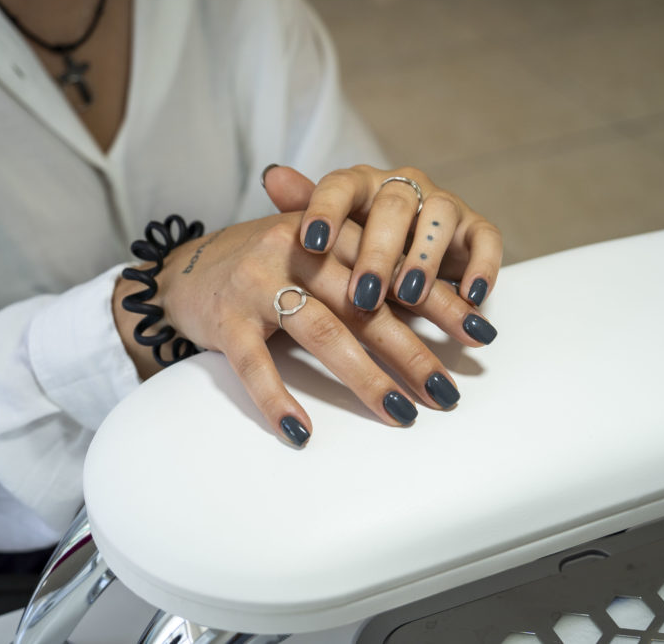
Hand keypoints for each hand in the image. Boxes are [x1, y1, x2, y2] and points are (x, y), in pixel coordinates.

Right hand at [113, 212, 482, 447]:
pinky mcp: (225, 318)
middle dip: (413, 349)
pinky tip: (302, 431)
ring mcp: (257, 282)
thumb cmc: (265, 271)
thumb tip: (440, 309)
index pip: (393, 266)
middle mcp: (294, 249)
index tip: (480, 333)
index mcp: (327, 231)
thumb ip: (366, 271)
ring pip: (320, 331)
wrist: (182, 273)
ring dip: (365, 377)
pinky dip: (278, 399)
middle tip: (448, 390)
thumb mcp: (315, 256)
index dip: (440, 301)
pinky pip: (254, 364)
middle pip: (364, 303)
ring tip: (402, 413)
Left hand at [262, 164, 501, 324]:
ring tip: (409, 297)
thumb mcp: (325, 239)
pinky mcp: (477, 229)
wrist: (404, 262)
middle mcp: (403, 186)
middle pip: (392, 206)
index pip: (339, 187)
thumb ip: (301, 211)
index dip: (325, 212)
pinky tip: (471, 298)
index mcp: (359, 185)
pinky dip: (483, 268)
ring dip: (424, 259)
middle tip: (363, 294)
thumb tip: (272, 176)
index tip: (309, 243)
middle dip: (378, 252)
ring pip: (439, 217)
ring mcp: (442, 205)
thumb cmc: (355, 252)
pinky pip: (487, 240)